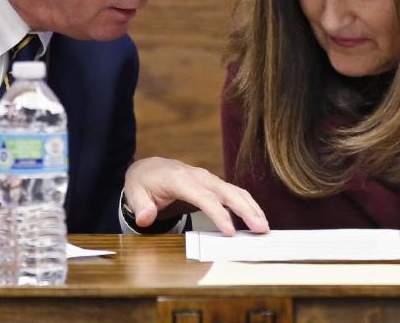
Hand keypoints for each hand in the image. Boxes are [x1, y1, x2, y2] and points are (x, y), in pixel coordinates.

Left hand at [124, 157, 269, 235]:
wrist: (150, 168)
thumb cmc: (144, 181)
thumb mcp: (135, 192)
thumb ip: (140, 206)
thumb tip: (145, 218)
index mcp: (180, 179)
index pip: (204, 197)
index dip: (219, 214)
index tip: (231, 231)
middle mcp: (199, 177)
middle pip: (227, 192)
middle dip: (246, 210)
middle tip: (260, 229)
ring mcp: (209, 180)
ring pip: (235, 191)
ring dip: (252, 208)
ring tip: (265, 227)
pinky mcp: (214, 185)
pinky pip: (234, 194)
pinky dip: (248, 205)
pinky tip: (257, 218)